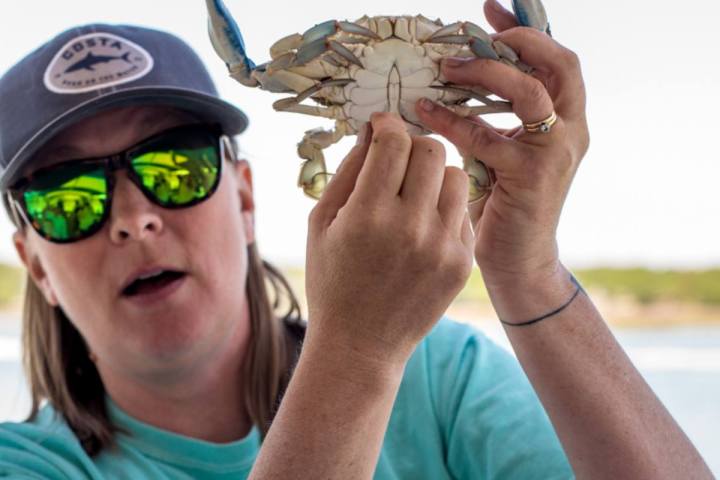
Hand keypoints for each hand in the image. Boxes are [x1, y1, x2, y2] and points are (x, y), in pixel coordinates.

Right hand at [305, 113, 473, 367]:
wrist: (361, 344)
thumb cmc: (331, 280)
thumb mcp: (321, 224)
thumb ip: (346, 171)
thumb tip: (372, 130)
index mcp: (369, 215)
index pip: (394, 142)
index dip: (387, 124)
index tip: (382, 126)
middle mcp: (411, 228)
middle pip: (431, 151)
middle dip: (412, 144)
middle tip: (398, 157)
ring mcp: (443, 247)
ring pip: (456, 175)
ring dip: (435, 172)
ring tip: (414, 190)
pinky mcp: (462, 262)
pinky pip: (463, 210)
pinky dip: (445, 205)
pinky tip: (424, 221)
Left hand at [415, 0, 589, 291]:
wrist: (518, 261)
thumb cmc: (504, 206)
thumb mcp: (503, 152)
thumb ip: (495, 118)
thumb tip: (456, 79)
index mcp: (567, 121)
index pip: (558, 61)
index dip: (528, 30)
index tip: (490, 9)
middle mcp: (571, 131)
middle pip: (560, 64)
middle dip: (517, 41)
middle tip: (471, 37)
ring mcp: (556, 153)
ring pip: (529, 92)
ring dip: (485, 74)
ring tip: (445, 69)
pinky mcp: (531, 177)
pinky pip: (486, 136)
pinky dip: (452, 120)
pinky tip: (424, 113)